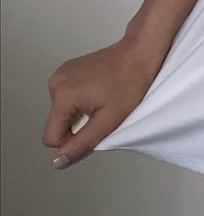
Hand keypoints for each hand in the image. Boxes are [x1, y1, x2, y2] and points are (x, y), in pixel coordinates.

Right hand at [43, 36, 164, 168]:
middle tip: (103, 111)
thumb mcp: (107, 122)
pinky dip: (80, 100)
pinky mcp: (67, 70)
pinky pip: (66, 97)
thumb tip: (57, 162)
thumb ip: (80, 144)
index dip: (73, 141)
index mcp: (61, 96)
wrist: (139, 53)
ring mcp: (60, 74)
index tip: (95, 127)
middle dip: (77, 125)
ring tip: (102, 99)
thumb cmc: (129, 85)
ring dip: (79, 113)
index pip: (52, 138)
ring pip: (62, 112)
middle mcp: (54, 83)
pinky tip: (98, 90)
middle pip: (56, 124)